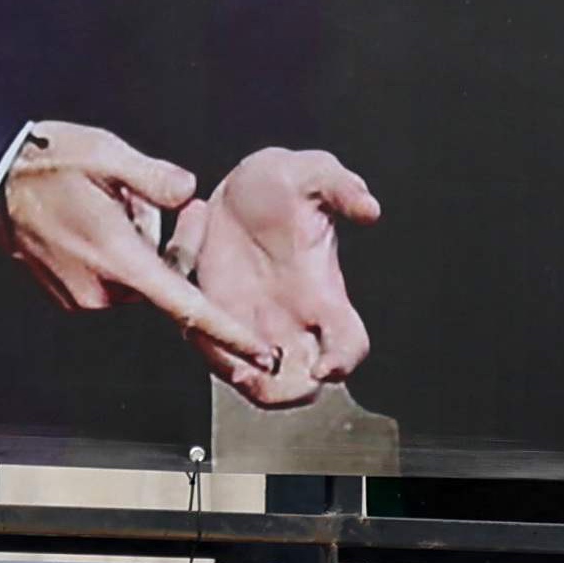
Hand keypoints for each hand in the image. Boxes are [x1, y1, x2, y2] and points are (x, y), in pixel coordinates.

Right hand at [0, 130, 241, 352]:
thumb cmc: (44, 164)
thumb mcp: (108, 154)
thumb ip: (157, 179)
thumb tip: (187, 192)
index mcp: (119, 261)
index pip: (186, 307)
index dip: (227, 332)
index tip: (258, 352)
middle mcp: (101, 289)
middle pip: (161, 281)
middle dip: (162, 245)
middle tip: (133, 197)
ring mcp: (81, 296)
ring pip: (135, 277)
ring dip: (135, 246)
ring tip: (104, 202)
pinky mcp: (67, 294)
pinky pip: (110, 278)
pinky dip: (113, 253)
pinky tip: (91, 219)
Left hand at [184, 150, 381, 410]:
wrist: (241, 187)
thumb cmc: (286, 182)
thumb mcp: (314, 172)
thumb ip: (341, 187)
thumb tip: (369, 207)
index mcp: (323, 294)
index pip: (349, 343)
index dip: (342, 361)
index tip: (325, 366)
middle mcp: (294, 319)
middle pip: (300, 382)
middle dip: (282, 390)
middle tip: (258, 371)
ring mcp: (257, 322)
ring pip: (254, 377)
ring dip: (238, 374)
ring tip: (226, 356)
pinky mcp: (220, 316)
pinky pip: (215, 352)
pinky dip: (208, 350)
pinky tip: (195, 325)